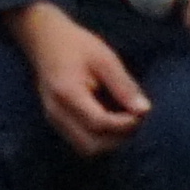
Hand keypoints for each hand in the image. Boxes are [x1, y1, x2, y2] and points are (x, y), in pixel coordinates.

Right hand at [19, 2, 150, 152]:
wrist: (44, 40)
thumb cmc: (77, 46)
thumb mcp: (105, 59)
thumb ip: (124, 86)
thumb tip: (145, 111)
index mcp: (67, 93)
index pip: (100, 123)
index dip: (126, 124)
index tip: (142, 112)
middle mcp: (57, 112)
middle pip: (93, 145)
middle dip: (119, 138)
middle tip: (135, 119)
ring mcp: (54, 120)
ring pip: (87, 149)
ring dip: (110, 142)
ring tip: (124, 121)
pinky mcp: (57, 122)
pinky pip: (82, 142)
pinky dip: (100, 138)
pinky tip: (111, 120)